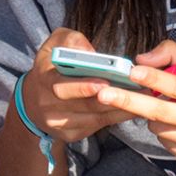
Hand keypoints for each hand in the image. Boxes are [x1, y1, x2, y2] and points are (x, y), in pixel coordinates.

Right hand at [11, 28, 135, 143]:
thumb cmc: (50, 67)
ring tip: (142, 98)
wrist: (33, 101)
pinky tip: (131, 109)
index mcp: (43, 80)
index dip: (83, 87)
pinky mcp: (69, 135)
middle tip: (134, 92)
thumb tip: (90, 52)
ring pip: (94, 119)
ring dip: (119, 109)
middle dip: (109, 100)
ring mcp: (59, 123)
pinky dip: (115, 118)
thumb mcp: (53, 45)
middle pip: (83, 106)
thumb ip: (70, 41)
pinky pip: (97, 127)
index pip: (61, 87)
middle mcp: (48, 105)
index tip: (104, 82)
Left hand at [95, 40, 175, 169]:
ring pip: (158, 128)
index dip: (154, 79)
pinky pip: (166, 143)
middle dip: (128, 102)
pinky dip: (166, 131)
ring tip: (174, 107)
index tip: (133, 71)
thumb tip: (142, 58)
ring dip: (153, 116)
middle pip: (160, 113)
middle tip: (102, 93)